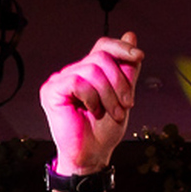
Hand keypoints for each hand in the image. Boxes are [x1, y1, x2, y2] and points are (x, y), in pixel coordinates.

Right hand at [39, 31, 141, 174]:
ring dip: (109, 93)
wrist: (92, 156)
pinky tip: (92, 110)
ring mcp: (60, 80)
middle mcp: (73, 72)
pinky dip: (91, 97)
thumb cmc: (104, 131)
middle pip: (100, 57)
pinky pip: (77, 81)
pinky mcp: (51, 91)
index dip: (121, 48)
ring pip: (91, 68)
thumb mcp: (124, 96)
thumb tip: (131, 36)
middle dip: (119, 80)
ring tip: (113, 112)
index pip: (102, 46)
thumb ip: (127, 68)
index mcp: (88, 73)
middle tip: (127, 104)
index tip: (139, 57)